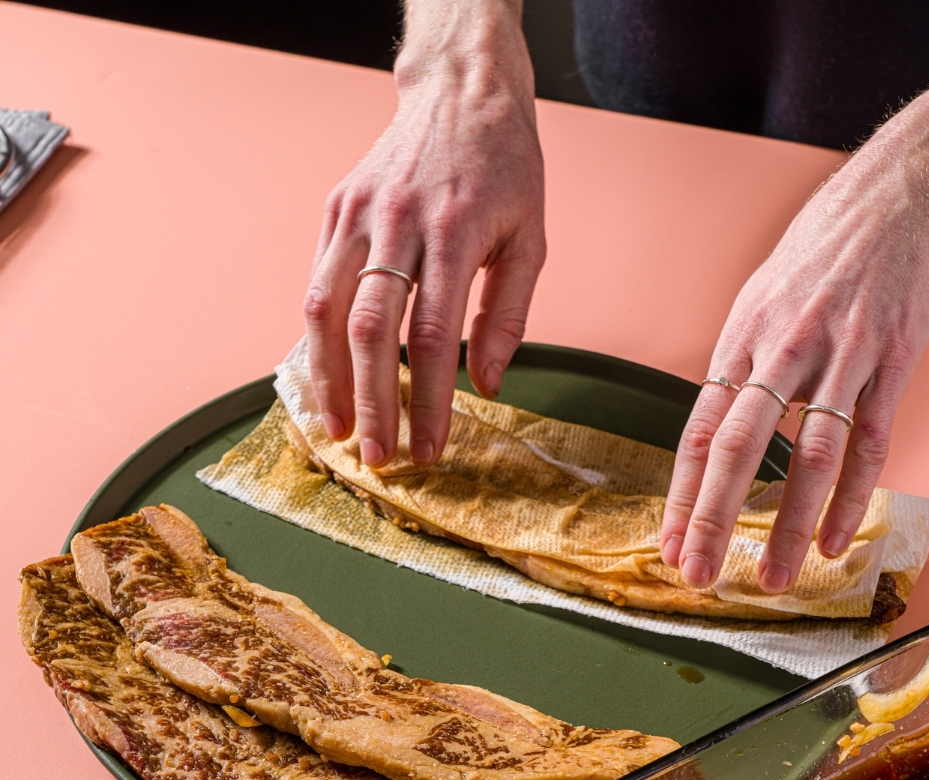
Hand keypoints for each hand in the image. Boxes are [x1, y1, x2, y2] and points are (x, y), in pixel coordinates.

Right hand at [304, 1, 544, 469]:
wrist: (461, 90)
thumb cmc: (504, 170)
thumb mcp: (531, 238)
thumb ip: (510, 315)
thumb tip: (486, 385)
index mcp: (457, 231)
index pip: (434, 336)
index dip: (428, 400)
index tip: (428, 449)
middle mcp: (400, 221)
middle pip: (373, 330)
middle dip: (372, 403)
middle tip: (378, 458)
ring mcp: (360, 213)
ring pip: (328, 309)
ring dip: (329, 379)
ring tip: (337, 431)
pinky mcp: (336, 208)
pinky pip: (316, 284)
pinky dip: (317, 339)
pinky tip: (326, 379)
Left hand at [660, 47, 928, 593]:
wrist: (898, 193)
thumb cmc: (823, 251)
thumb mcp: (761, 298)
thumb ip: (741, 366)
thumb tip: (717, 430)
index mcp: (741, 339)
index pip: (698, 433)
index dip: (682, 496)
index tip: (668, 545)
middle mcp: (782, 350)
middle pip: (737, 449)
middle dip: (713, 520)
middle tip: (698, 575)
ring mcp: (839, 356)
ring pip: (808, 456)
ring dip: (789, 526)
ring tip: (776, 578)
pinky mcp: (891, 361)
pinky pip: (869, 442)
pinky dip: (851, 497)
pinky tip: (835, 540)